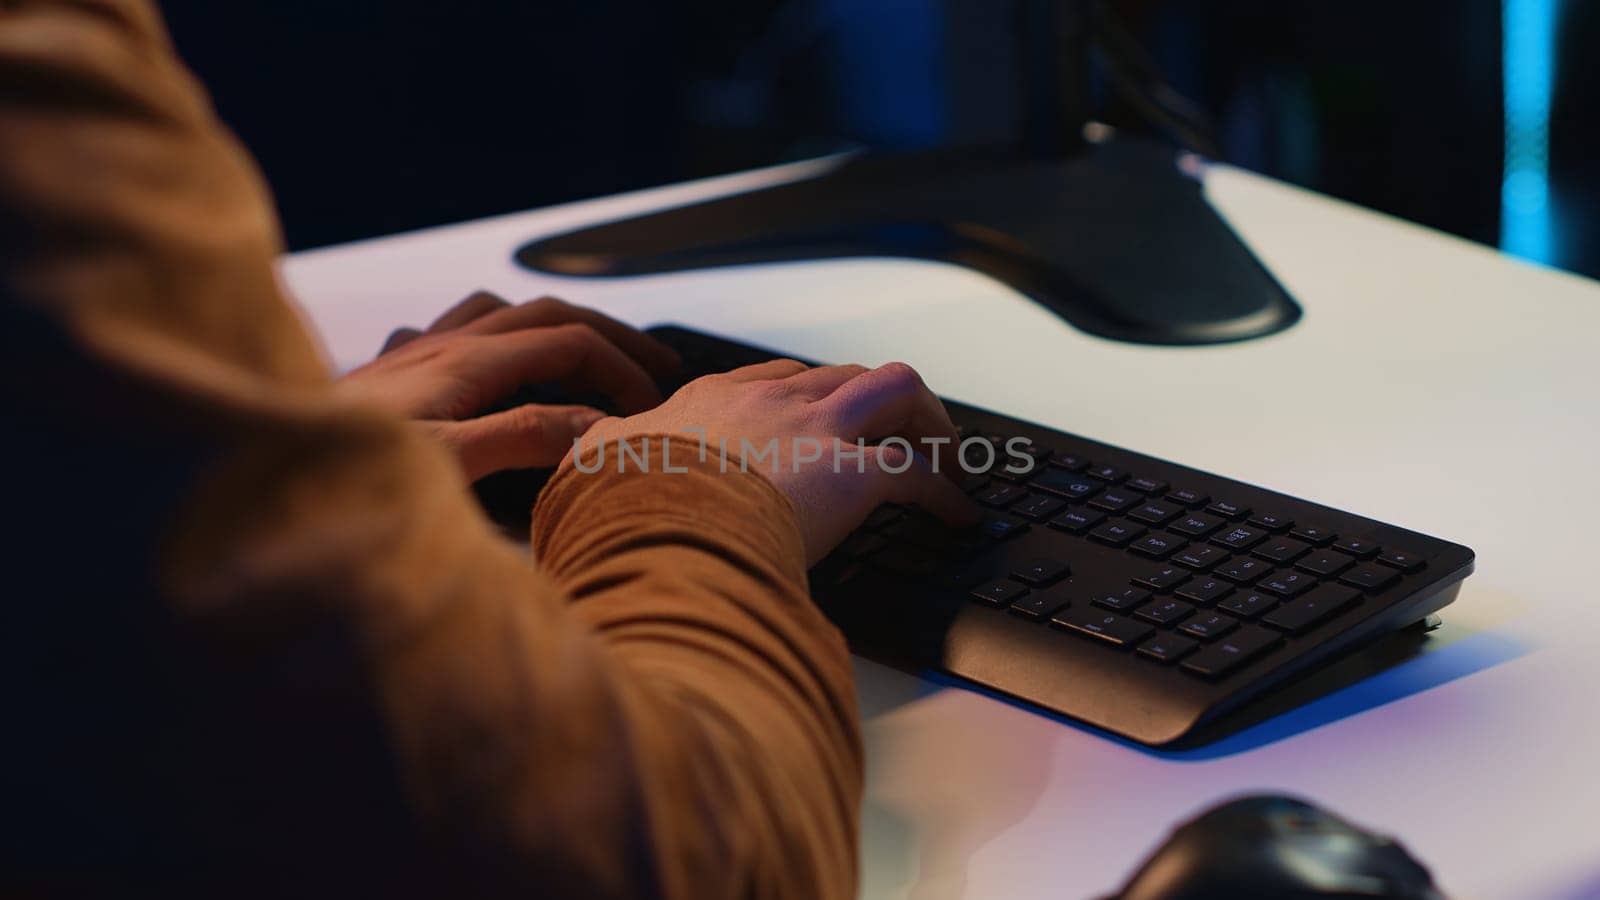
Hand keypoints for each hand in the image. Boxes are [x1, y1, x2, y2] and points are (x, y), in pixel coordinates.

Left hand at [338, 291, 679, 479]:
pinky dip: (495, 339)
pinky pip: (454, 332)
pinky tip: (490, 369)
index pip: (570, 342)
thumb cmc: (337, 476)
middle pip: (547, 314)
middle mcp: (440, 344)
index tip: (654, 410)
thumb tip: (600, 424)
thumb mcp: (445, 465)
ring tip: (590, 358)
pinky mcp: (387, 375)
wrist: (245, 474)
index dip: (622, 369)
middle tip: (657, 369)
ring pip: (501, 313)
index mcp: (464, 361)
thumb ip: (524, 437)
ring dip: (555, 328)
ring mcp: (411, 354)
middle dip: (609, 336)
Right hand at [577, 358, 979, 564]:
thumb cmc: (620, 502)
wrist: (647, 520)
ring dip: (928, 424)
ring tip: (945, 462)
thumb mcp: (591, 464)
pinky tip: (955, 518)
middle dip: (880, 404)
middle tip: (900, 439)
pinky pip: (919, 472)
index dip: (807, 403)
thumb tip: (569, 449)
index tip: (819, 427)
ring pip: (897, 391)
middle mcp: (770, 402)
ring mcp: (815, 431)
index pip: (775, 382)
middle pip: (844, 375)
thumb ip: (590, 449)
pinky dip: (945, 493)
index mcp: (712, 402)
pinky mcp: (852, 474)